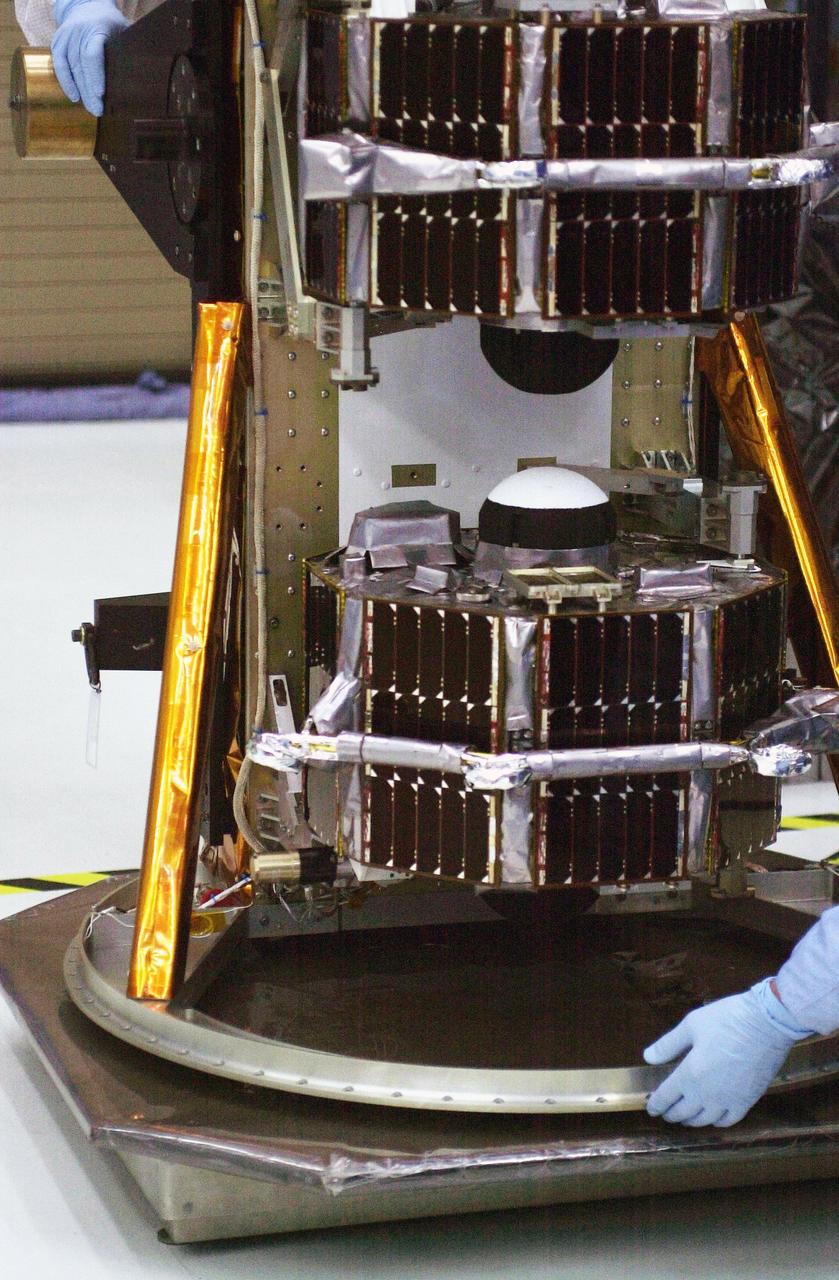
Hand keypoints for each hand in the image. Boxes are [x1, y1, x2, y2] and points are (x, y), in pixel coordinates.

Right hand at [51, 0, 128, 115]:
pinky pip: (59, 65)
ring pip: (70, 67)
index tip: (100, 93)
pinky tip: (74, 97)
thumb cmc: (109, 23)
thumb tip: (146, 73)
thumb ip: (130, 47)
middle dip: (89, 90)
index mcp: (96, 28)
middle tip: (98, 110)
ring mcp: (66, 36)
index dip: (96, 75)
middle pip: (81, 65)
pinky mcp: (57, 43)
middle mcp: (78, 32)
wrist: (85, 6)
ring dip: (80, 90)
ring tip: (90, 108)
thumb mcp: (122, 29)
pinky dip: (65, 82)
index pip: (92, 54)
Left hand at [643, 980, 811, 1127]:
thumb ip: (668, 1045)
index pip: (666, 1097)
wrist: (766, 1024)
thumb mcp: (691, 1025)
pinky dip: (716, 1122)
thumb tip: (648, 1057)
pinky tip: (713, 1117)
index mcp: (689, 1075)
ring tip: (686, 1116)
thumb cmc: (726, 1020)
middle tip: (666, 1112)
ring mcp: (728, 1101)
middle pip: (683, 1112)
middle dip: (672, 1113)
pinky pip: (728, 1121)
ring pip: (704, 1120)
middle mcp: (706, 1094)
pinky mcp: (748, 1101)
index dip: (656, 1105)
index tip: (651, 1109)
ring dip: (691, 1120)